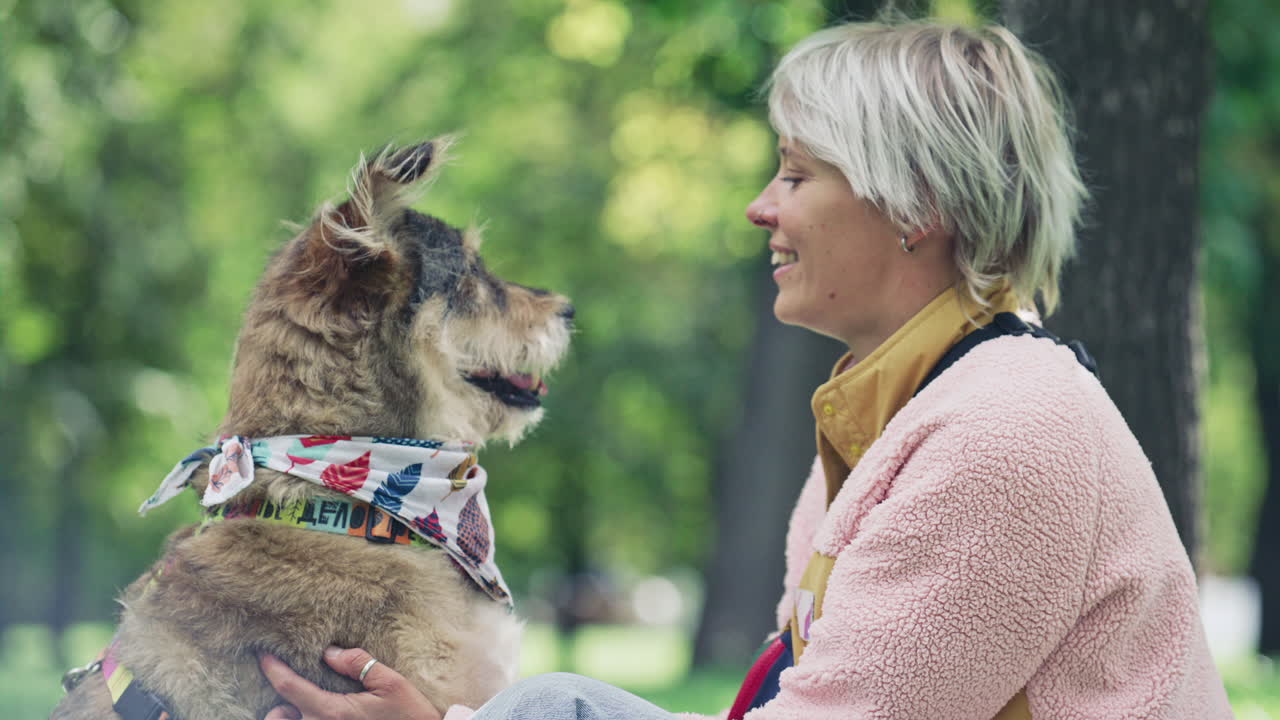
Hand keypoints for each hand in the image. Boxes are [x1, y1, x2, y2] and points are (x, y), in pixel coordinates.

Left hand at [259, 646, 443, 719]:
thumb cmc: (410, 718)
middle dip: (278, 708)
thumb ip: (359, 664)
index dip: (272, 668)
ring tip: (299, 716)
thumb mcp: (391, 684)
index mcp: (331, 713)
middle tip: (290, 700)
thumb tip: (330, 651)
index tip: (263, 654)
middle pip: (277, 718)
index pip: (289, 687)